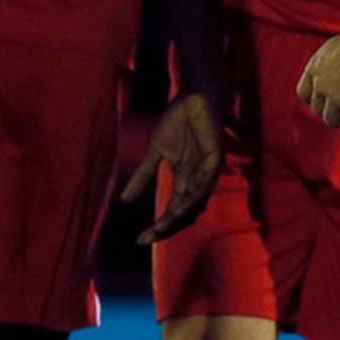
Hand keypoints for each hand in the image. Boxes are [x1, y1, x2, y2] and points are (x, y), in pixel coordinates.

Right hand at [122, 92, 218, 242]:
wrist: (194, 99)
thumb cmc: (178, 122)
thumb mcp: (155, 152)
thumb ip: (142, 176)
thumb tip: (124, 200)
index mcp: (184, 179)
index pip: (171, 209)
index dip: (157, 226)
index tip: (139, 240)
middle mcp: (197, 180)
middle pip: (184, 212)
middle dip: (166, 226)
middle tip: (147, 239)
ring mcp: (207, 171)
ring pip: (196, 200)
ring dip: (179, 213)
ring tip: (163, 225)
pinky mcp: (215, 158)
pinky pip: (206, 180)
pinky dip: (194, 192)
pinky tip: (180, 201)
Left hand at [298, 31, 339, 130]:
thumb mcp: (337, 48)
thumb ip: (331, 61)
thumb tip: (338, 67)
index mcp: (314, 69)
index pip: (304, 93)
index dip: (314, 99)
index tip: (326, 100)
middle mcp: (320, 86)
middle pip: (317, 109)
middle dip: (330, 110)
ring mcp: (334, 98)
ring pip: (331, 120)